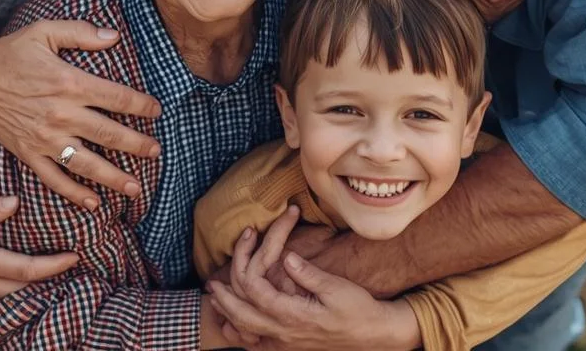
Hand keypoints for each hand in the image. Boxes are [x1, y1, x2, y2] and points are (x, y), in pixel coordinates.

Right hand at [0, 19, 161, 208]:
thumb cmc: (10, 52)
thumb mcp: (45, 31)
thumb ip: (81, 32)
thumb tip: (115, 36)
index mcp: (69, 82)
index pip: (116, 97)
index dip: (140, 105)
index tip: (157, 111)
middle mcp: (60, 114)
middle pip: (108, 133)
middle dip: (136, 145)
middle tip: (157, 152)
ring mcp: (44, 138)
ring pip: (86, 162)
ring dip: (113, 177)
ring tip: (135, 188)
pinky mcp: (28, 153)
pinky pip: (54, 178)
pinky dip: (74, 193)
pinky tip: (93, 203)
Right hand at [0, 190, 76, 312]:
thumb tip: (15, 202)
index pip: (26, 269)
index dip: (54, 266)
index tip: (75, 258)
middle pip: (20, 291)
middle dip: (47, 286)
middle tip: (71, 276)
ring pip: (2, 304)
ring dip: (24, 299)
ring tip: (48, 291)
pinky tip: (9, 301)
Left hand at [207, 211, 420, 350]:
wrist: (374, 337)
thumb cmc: (358, 311)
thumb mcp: (337, 289)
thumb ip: (308, 274)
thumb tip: (286, 257)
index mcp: (295, 316)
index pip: (257, 292)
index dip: (248, 265)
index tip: (248, 244)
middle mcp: (285, 333)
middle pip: (243, 316)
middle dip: (224, 299)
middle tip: (211, 284)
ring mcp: (286, 344)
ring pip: (247, 333)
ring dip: (229, 315)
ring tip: (217, 301)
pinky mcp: (290, 348)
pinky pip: (258, 345)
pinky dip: (243, 336)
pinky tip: (235, 327)